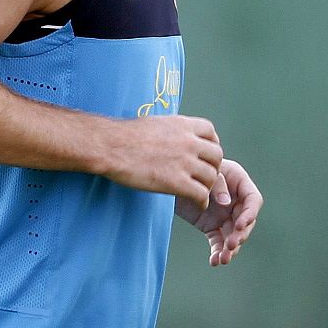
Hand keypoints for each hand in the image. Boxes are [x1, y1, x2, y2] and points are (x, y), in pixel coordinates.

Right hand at [102, 116, 222, 210]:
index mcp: (182, 125)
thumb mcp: (155, 123)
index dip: (212, 144)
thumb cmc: (124, 136)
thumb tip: (172, 134)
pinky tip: (197, 204)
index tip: (206, 155)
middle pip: (216, 155)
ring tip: (200, 192)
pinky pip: (200, 194)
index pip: (211, 133)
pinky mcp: (176, 182)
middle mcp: (188, 142)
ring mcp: (184, 162)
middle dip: (213, 166)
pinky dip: (202, 201)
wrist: (111, 146)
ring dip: (208, 186)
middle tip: (205, 175)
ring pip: (211, 177)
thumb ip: (171, 130)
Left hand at [176, 159, 261, 266]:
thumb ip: (217, 184)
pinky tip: (214, 262)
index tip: (240, 225)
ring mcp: (224, 214)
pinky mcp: (212, 226)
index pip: (253, 200)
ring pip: (233, 235)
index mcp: (239, 182)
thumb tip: (227, 203)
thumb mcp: (204, 172)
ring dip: (230, 249)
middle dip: (239, 235)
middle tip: (230, 246)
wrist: (166, 175)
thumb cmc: (188, 166)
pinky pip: (218, 241)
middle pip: (245, 221)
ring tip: (223, 260)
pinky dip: (217, 252)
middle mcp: (235, 200)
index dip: (250, 214)